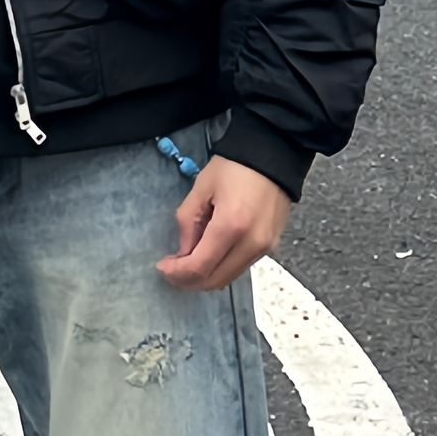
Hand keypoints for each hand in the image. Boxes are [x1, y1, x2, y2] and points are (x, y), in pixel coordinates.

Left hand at [156, 155, 290, 291]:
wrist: (274, 155)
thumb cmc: (234, 166)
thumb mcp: (202, 188)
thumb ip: (188, 223)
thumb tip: (183, 252)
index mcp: (231, 225)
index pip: (200, 266)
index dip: (177, 273)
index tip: (162, 267)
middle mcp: (252, 243)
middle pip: (215, 280)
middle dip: (189, 281)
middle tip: (172, 270)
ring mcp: (265, 247)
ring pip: (229, 277)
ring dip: (205, 276)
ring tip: (188, 262)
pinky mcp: (271, 246)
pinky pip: (241, 267)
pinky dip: (222, 267)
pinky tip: (210, 254)